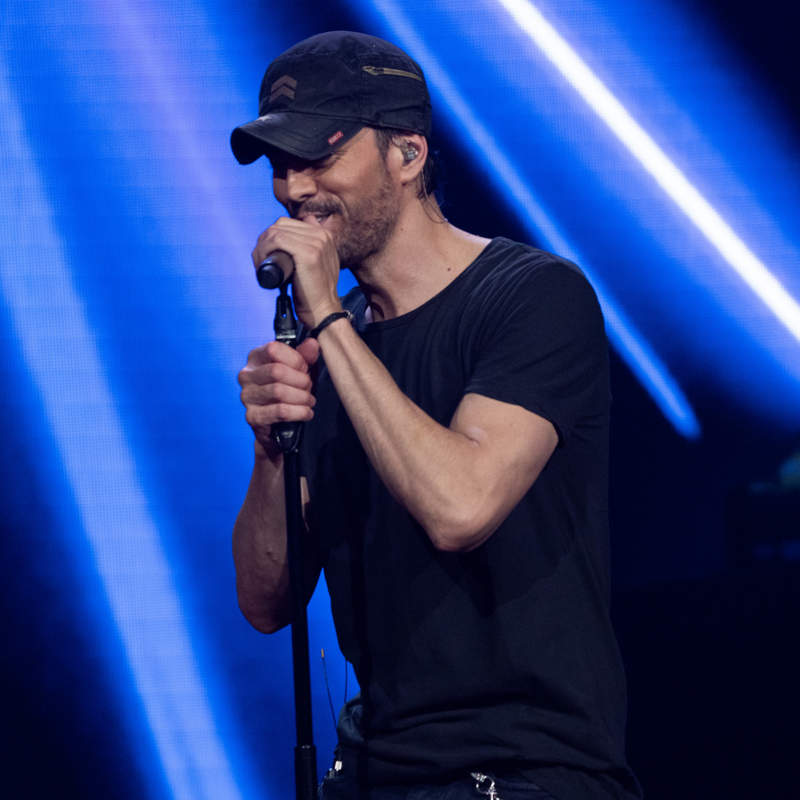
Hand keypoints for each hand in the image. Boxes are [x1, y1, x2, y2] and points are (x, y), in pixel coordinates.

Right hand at [238, 337, 319, 456]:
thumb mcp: (299, 370)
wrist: (279, 425)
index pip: (274, 349)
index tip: (305, 369)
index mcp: (256, 358)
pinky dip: (299, 412)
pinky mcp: (252, 416)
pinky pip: (280, 411)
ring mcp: (247, 396)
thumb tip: (312, 343)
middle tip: (308, 388)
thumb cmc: (289, 391)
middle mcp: (246, 375)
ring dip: (302, 397)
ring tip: (309, 401)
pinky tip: (306, 412)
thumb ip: (305, 356)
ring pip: (279, 392)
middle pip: (276, 371)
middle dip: (300, 380)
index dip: (296, 360)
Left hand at [252, 217, 341, 327]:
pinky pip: (277, 240)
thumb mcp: (318, 265)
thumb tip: (294, 235)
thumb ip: (312, 248)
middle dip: (264, 241)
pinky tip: (262, 264)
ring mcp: (317, 242)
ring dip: (261, 248)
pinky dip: (263, 250)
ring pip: (275, 231)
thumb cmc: (314, 293)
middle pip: (280, 225)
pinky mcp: (309, 253)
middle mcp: (322, 235)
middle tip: (260, 261)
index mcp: (324, 235)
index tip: (266, 255)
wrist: (323, 311)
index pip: (288, 224)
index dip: (271, 237)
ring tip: (260, 265)